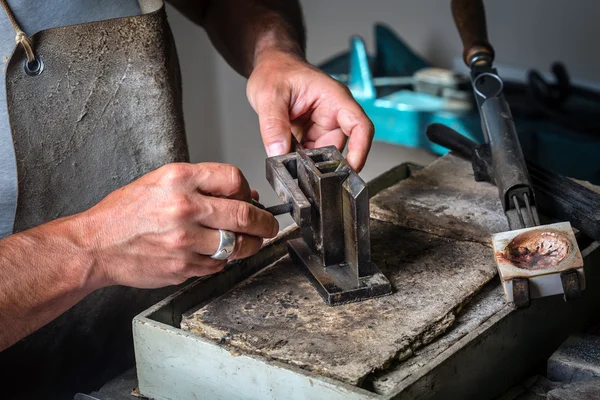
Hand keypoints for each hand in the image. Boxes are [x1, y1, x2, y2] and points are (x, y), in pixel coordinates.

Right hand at [78, 163, 278, 288]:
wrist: (97, 245)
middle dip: (266, 223)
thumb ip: (201, 185)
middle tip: (270, 226)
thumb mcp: (160, 182)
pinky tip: (215, 254)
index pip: (233, 178)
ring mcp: (185, 240)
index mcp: (179, 179)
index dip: (247, 190)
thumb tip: (243, 195)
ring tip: (251, 242)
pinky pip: (218, 265)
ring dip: (251, 245)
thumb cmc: (125, 213)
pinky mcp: (183, 266)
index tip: (251, 199)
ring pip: (237, 244)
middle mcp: (184, 208)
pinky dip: (223, 260)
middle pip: (244, 215)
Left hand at [246, 50, 373, 171]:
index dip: (361, 151)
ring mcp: (322, 126)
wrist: (270, 66)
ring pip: (322, 155)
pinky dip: (298, 161)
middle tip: (302, 172)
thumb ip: (273, 125)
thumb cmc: (276, 69)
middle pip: (339, 147)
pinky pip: (309, 155)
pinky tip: (286, 159)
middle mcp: (333, 114)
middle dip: (323, 164)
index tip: (352, 170)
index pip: (360, 127)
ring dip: (307, 163)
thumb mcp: (269, 95)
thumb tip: (278, 152)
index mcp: (334, 99)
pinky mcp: (311, 135)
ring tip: (289, 162)